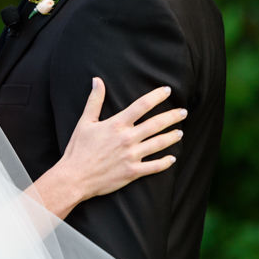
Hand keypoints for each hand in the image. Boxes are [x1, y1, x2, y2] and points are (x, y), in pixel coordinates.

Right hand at [60, 78, 184, 200]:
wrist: (75, 177)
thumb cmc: (78, 149)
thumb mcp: (84, 122)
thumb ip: (94, 100)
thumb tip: (96, 80)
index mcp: (116, 124)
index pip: (142, 105)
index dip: (156, 96)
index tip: (167, 91)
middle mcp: (127, 138)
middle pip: (156, 124)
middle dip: (172, 116)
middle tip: (183, 112)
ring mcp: (131, 156)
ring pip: (159, 144)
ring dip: (172, 137)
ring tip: (180, 132)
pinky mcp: (132, 172)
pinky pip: (154, 167)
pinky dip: (165, 162)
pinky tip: (172, 158)